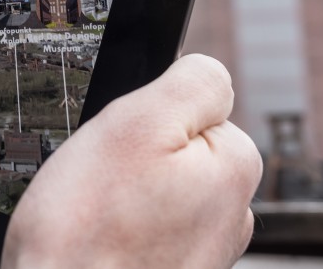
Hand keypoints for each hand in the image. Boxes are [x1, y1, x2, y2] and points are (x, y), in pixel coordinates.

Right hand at [3, 54, 261, 268]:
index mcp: (235, 167)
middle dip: (137, 161)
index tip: (121, 148)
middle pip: (176, 152)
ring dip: (125, 202)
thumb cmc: (87, 236)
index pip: (196, 107)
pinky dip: (119, 239)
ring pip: (155, 195)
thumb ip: (191, 83)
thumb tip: (210, 71)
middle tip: (101, 186)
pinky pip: (143, 236)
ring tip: (95, 222)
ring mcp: (203, 256)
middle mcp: (232, 217)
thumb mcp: (136, 123)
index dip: (148, 118)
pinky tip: (98, 250)